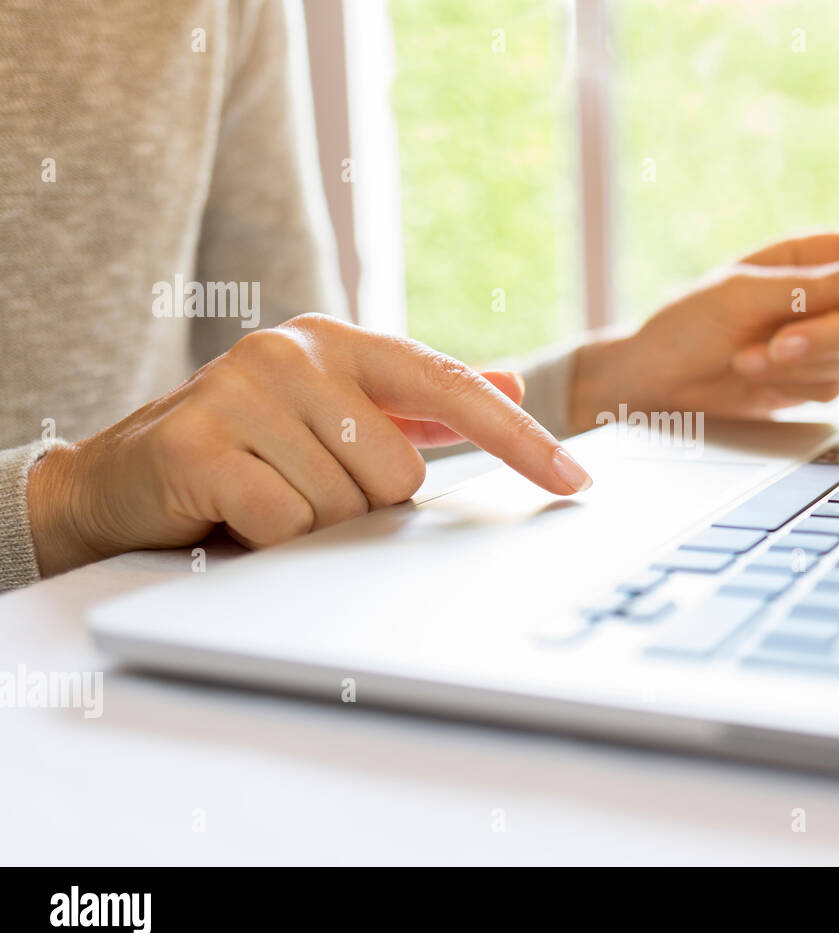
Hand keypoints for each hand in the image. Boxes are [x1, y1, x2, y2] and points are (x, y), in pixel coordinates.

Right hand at [28, 314, 592, 575]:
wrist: (117, 477)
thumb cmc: (246, 450)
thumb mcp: (336, 415)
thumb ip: (420, 403)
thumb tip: (513, 383)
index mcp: (339, 342)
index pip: (452, 388)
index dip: (519, 438)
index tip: (574, 481)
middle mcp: (294, 351)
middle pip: (400, 472)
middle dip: (363, 506)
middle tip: (304, 491)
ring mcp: (240, 389)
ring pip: (346, 504)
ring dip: (313, 526)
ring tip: (264, 500)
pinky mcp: (197, 442)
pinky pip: (286, 523)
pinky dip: (269, 540)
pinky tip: (232, 515)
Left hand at [569, 228, 838, 428]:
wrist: (658, 381)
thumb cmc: (688, 323)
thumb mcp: (742, 294)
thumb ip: (811, 284)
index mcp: (810, 257)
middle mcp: (826, 296)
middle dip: (835, 333)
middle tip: (783, 342)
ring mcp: (823, 340)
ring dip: (801, 364)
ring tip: (747, 358)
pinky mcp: (813, 379)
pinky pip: (835, 387)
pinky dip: (794, 386)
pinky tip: (755, 376)